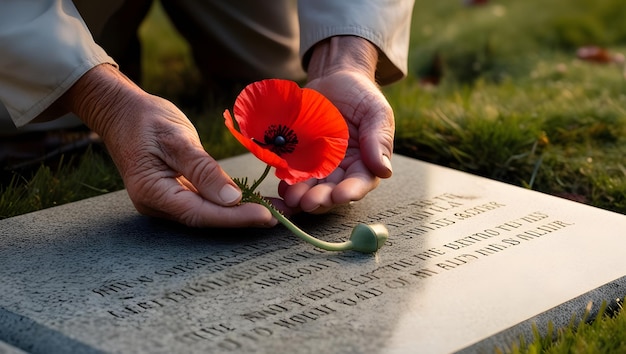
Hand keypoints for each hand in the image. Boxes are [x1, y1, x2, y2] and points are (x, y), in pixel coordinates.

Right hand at [59, 64, 275, 227]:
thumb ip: (202, 169)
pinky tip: (256, 199)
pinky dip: (231, 202)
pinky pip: (207, 202)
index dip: (235, 217)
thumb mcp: (175, 138)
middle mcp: (159, 205)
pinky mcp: (177, 193)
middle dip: (245, 218)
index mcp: (153, 193)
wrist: (122, 111)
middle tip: (282, 215)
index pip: (201, 213)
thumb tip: (231, 198)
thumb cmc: (145, 119)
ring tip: (278, 209)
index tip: (267, 215)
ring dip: (242, 212)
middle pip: (208, 218)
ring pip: (210, 213)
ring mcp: (167, 201)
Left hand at [278, 37, 393, 213]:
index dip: (351, 191)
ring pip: (311, 188)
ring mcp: (318, 166)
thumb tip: (385, 170)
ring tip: (292, 198)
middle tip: (309, 201)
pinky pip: (292, 175)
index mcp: (365, 163)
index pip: (360, 182)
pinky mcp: (299, 159)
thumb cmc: (360, 95)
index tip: (340, 195)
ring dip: (301, 196)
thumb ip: (379, 139)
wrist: (334, 79)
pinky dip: (287, 184)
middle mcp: (341, 170)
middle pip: (332, 192)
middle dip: (321, 199)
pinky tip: (281, 187)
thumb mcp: (375, 111)